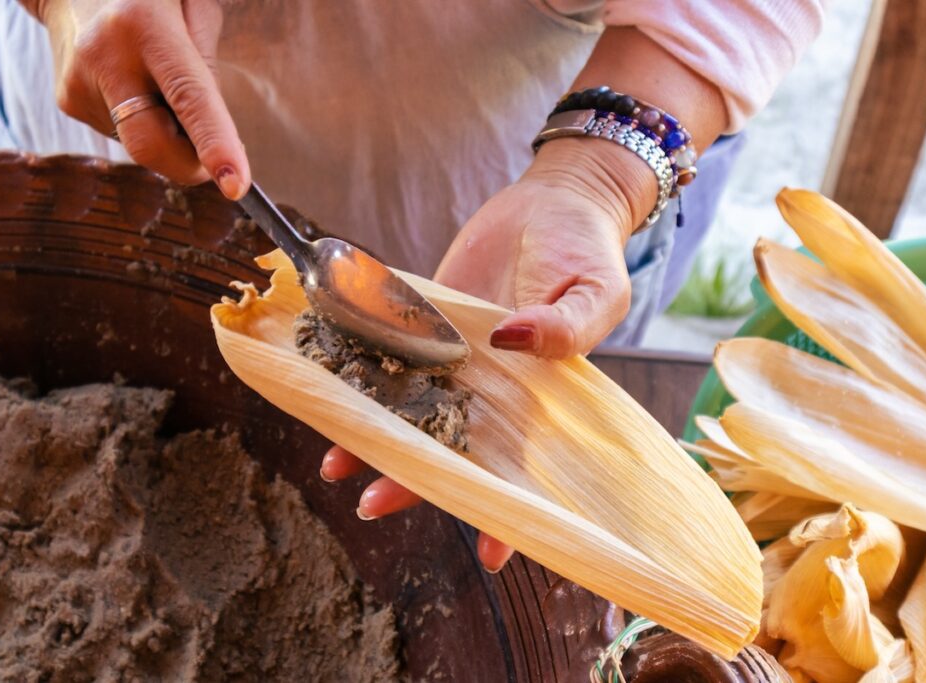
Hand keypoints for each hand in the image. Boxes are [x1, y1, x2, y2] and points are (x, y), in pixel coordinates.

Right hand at [28, 0, 249, 197]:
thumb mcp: (192, 6)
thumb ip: (208, 63)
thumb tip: (216, 131)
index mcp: (144, 24)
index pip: (188, 98)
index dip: (215, 145)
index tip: (235, 185)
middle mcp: (105, 57)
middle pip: (152, 146)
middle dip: (191, 166)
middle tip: (216, 160)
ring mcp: (80, 84)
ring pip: (141, 143)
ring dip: (166, 132)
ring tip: (155, 80)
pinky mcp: (69, 103)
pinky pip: (123, 133)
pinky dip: (143, 122)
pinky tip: (133, 83)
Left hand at [321, 138, 656, 571]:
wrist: (551, 202)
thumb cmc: (587, 249)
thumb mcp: (596, 288)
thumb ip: (566, 325)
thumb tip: (515, 341)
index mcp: (538, 396)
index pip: (520, 466)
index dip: (506, 511)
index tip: (493, 555)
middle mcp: (490, 389)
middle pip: (449, 448)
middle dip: (415, 480)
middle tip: (373, 502)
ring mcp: (452, 359)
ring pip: (409, 411)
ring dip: (374, 439)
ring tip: (334, 464)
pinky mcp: (423, 323)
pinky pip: (386, 353)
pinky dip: (359, 373)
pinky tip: (329, 391)